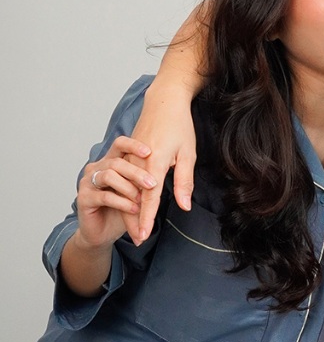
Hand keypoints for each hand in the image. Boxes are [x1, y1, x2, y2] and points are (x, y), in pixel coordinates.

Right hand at [78, 136, 157, 248]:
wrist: (101, 234)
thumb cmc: (125, 208)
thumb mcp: (146, 194)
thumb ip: (160, 187)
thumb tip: (185, 203)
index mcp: (113, 160)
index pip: (121, 144)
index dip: (133, 146)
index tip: (149, 152)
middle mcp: (98, 167)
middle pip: (116, 162)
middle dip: (136, 173)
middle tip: (152, 184)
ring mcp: (88, 182)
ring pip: (108, 176)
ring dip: (128, 188)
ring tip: (142, 200)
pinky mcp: (84, 198)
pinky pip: (103, 195)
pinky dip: (121, 202)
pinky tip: (133, 209)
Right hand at [125, 83, 197, 241]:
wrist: (163, 101)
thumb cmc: (179, 126)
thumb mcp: (187, 154)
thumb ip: (184, 182)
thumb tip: (184, 207)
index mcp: (154, 162)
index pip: (149, 198)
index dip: (145, 219)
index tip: (142, 236)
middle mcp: (136, 161)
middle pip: (132, 197)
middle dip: (134, 221)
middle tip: (139, 240)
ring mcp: (126, 156)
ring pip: (123, 189)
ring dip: (127, 209)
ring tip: (135, 227)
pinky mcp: (122, 152)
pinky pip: (118, 177)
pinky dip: (123, 193)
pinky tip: (129, 205)